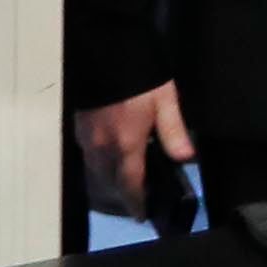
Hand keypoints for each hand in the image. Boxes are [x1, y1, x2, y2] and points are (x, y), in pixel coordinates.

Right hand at [73, 81, 193, 217]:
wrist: (105, 50)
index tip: (140, 215)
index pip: (129, 185)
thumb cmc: (139, 78)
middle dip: (121, 196)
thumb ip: (174, 132)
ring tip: (124, 184)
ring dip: (109, 183)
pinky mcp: (79, 127)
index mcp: (125, 145)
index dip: (135, 203)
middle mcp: (102, 148)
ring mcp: (87, 138)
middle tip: (135, 201)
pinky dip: (99, 166)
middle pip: (109, 184)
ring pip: (96, 172)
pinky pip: (89, 157)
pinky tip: (109, 160)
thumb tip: (187, 159)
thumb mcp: (165, 102)